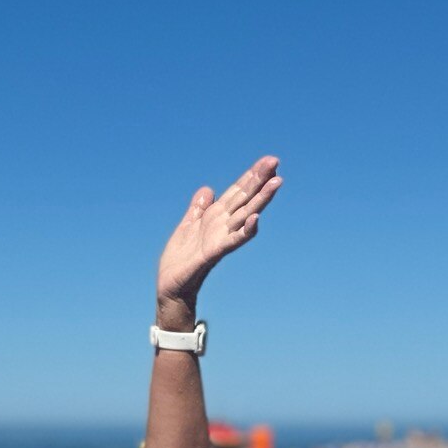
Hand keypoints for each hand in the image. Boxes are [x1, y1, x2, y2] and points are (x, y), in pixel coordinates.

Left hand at [157, 155, 282, 314]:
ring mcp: (221, 238)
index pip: (237, 191)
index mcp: (215, 217)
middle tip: (275, 161)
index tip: (268, 161)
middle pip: (245, 198)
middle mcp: (222, 225)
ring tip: (276, 182)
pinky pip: (233, 240)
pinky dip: (246, 231)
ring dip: (261, 199)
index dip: (251, 176)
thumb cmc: (180, 260)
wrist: (170, 285)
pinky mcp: (214, 253)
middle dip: (259, 180)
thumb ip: (198, 208)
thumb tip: (207, 190)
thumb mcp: (187, 226)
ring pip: (245, 215)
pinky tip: (256, 219)